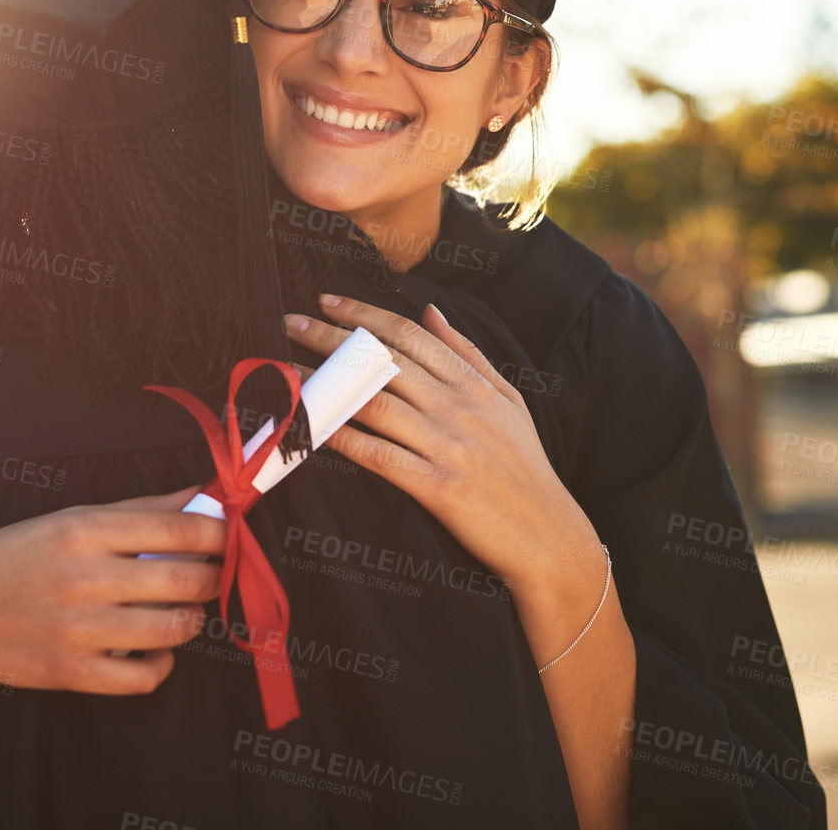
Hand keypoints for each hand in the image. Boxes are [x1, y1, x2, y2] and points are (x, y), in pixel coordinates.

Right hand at [0, 485, 226, 694]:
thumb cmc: (14, 559)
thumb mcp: (70, 519)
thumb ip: (141, 510)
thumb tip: (204, 495)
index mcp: (83, 530)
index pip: (179, 529)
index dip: (218, 533)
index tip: (225, 536)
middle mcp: (84, 578)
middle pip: (187, 579)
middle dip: (212, 576)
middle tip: (207, 575)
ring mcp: (79, 630)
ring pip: (175, 628)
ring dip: (191, 619)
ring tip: (180, 610)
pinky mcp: (72, 674)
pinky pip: (147, 677)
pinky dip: (162, 664)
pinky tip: (153, 648)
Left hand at [283, 295, 604, 642]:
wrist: (549, 535)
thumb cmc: (525, 467)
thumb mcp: (509, 400)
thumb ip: (467, 354)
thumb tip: (430, 311)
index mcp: (474, 385)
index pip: (410, 336)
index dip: (364, 314)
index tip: (328, 301)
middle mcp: (459, 409)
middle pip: (383, 361)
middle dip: (331, 338)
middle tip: (292, 321)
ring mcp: (448, 448)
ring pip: (374, 404)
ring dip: (327, 385)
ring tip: (288, 372)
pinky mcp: (438, 489)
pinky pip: (380, 456)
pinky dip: (344, 439)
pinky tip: (316, 427)